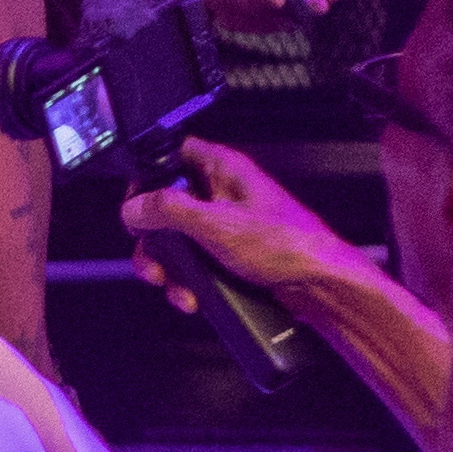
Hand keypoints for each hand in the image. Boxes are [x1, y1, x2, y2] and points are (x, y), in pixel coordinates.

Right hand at [119, 136, 366, 319]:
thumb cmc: (286, 244)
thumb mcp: (216, 224)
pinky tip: (193, 296)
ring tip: (175, 287)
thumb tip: (133, 207)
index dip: (148, 177)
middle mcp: (222, 193)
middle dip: (153, 241)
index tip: (137, 207)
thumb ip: (168, 211)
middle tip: (153, 263)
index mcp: (223, 170)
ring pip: (177, 241)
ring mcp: (225, 224)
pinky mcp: (229, 253)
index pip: (173, 155)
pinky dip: (187, 281)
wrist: (319, 284)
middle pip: (165, 207)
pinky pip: (194, 263)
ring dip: (169, 269)